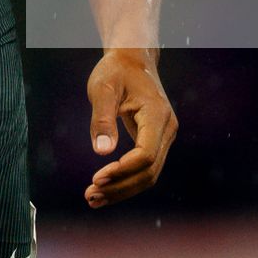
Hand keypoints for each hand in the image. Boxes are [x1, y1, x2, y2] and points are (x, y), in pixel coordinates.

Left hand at [83, 49, 177, 207]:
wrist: (132, 58)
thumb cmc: (115, 70)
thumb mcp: (103, 88)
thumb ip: (102, 118)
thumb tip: (102, 152)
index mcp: (157, 114)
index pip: (145, 154)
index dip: (122, 171)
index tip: (96, 178)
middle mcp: (167, 129)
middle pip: (149, 171)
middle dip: (120, 188)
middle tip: (90, 197)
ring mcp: (164, 136)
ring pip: (149, 175)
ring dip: (122, 190)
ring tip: (93, 199)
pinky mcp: (156, 141)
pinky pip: (145, 168)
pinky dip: (126, 181)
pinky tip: (105, 189)